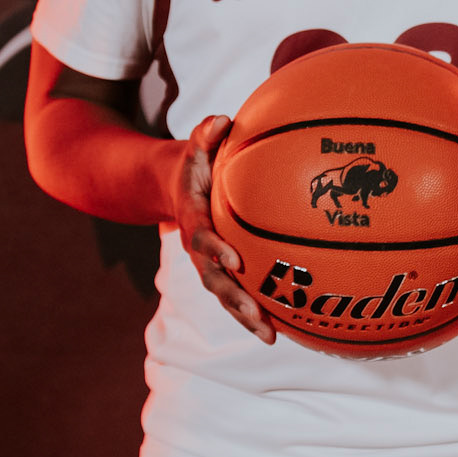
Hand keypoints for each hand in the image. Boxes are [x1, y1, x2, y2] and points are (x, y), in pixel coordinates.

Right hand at [169, 115, 275, 343]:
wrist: (175, 188)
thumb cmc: (195, 164)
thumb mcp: (194, 146)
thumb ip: (204, 134)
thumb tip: (221, 120)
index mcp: (192, 220)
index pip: (201, 237)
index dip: (215, 249)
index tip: (234, 259)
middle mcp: (198, 249)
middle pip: (213, 280)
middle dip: (234, 299)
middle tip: (257, 314)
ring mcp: (209, 264)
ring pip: (225, 296)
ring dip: (245, 317)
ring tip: (271, 336)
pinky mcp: (222, 272)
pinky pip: (237, 295)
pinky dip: (255, 313)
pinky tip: (282, 329)